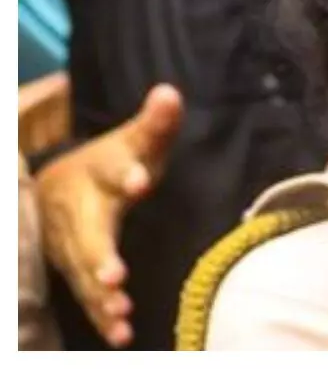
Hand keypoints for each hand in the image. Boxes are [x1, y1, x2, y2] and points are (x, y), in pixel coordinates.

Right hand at [36, 84, 183, 347]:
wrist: (60, 185)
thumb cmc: (112, 164)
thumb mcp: (135, 141)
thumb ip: (156, 124)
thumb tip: (170, 93)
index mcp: (99, 171)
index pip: (111, 167)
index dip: (125, 172)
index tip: (138, 180)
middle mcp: (80, 211)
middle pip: (88, 235)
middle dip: (99, 255)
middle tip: (116, 275)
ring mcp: (72, 245)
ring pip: (83, 272)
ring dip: (101, 294)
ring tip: (120, 311)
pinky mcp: (75, 270)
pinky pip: (86, 294)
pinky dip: (101, 314)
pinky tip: (120, 333)